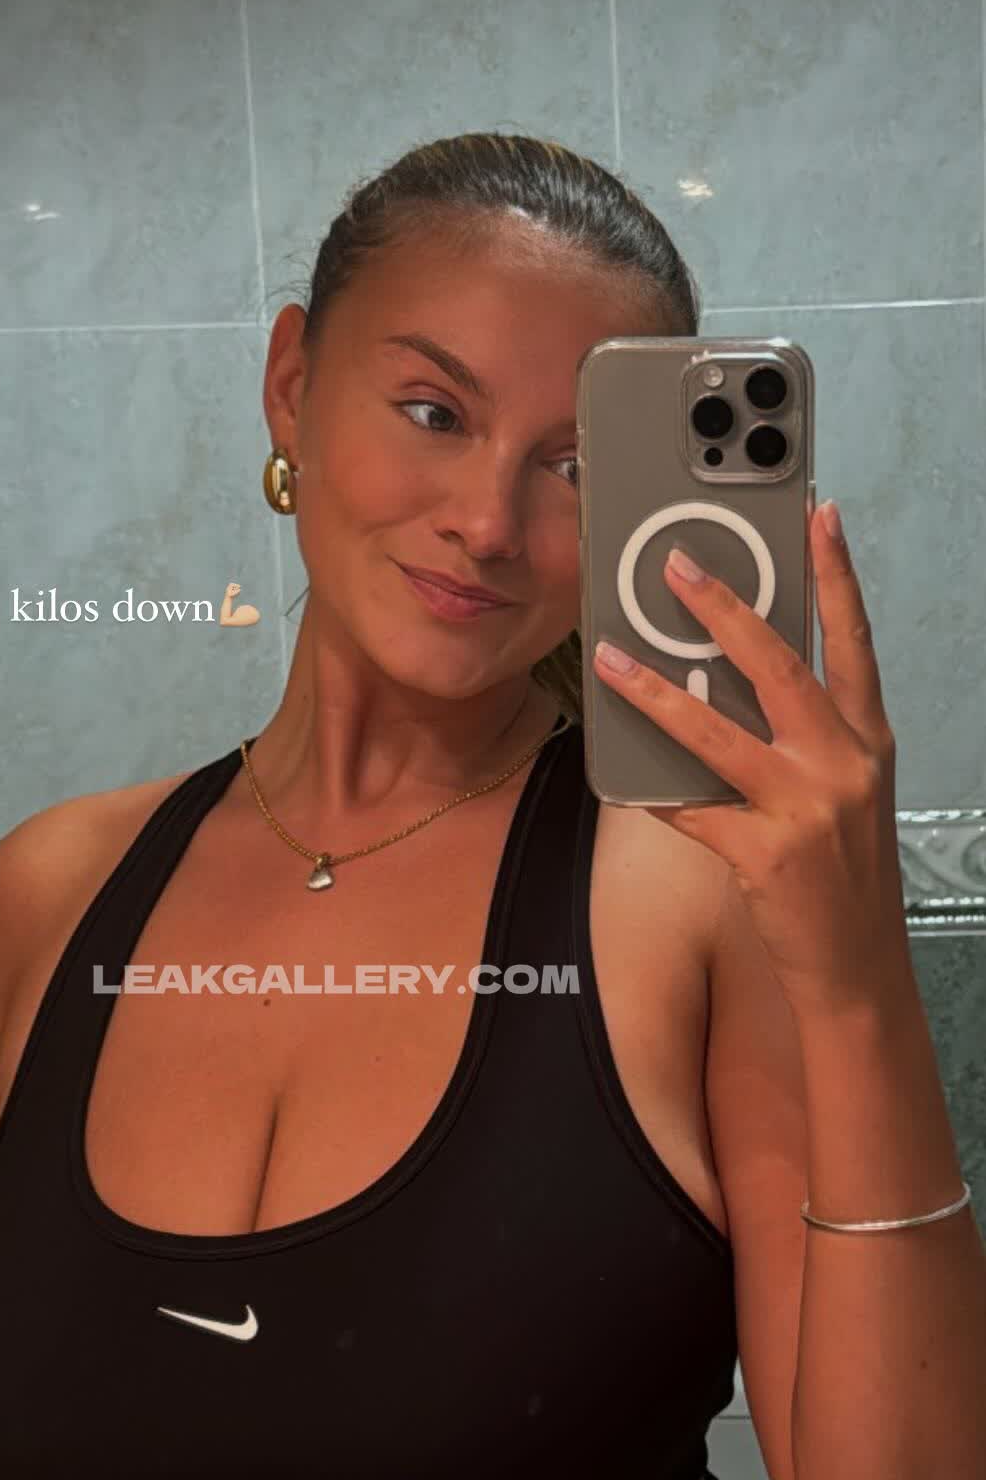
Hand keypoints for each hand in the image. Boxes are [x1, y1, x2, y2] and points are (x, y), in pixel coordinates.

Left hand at [591, 499, 909, 1020]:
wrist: (858, 964)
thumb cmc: (844, 873)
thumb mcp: (848, 791)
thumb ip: (809, 738)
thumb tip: (733, 686)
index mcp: (868, 739)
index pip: (853, 639)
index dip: (836, 574)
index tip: (818, 515)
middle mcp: (843, 763)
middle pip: (778, 666)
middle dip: (724, 608)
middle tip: (679, 564)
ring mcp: (806, 808)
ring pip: (718, 733)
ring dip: (656, 693)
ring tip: (611, 658)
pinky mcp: (766, 853)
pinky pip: (693, 811)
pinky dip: (657, 794)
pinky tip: (623, 778)